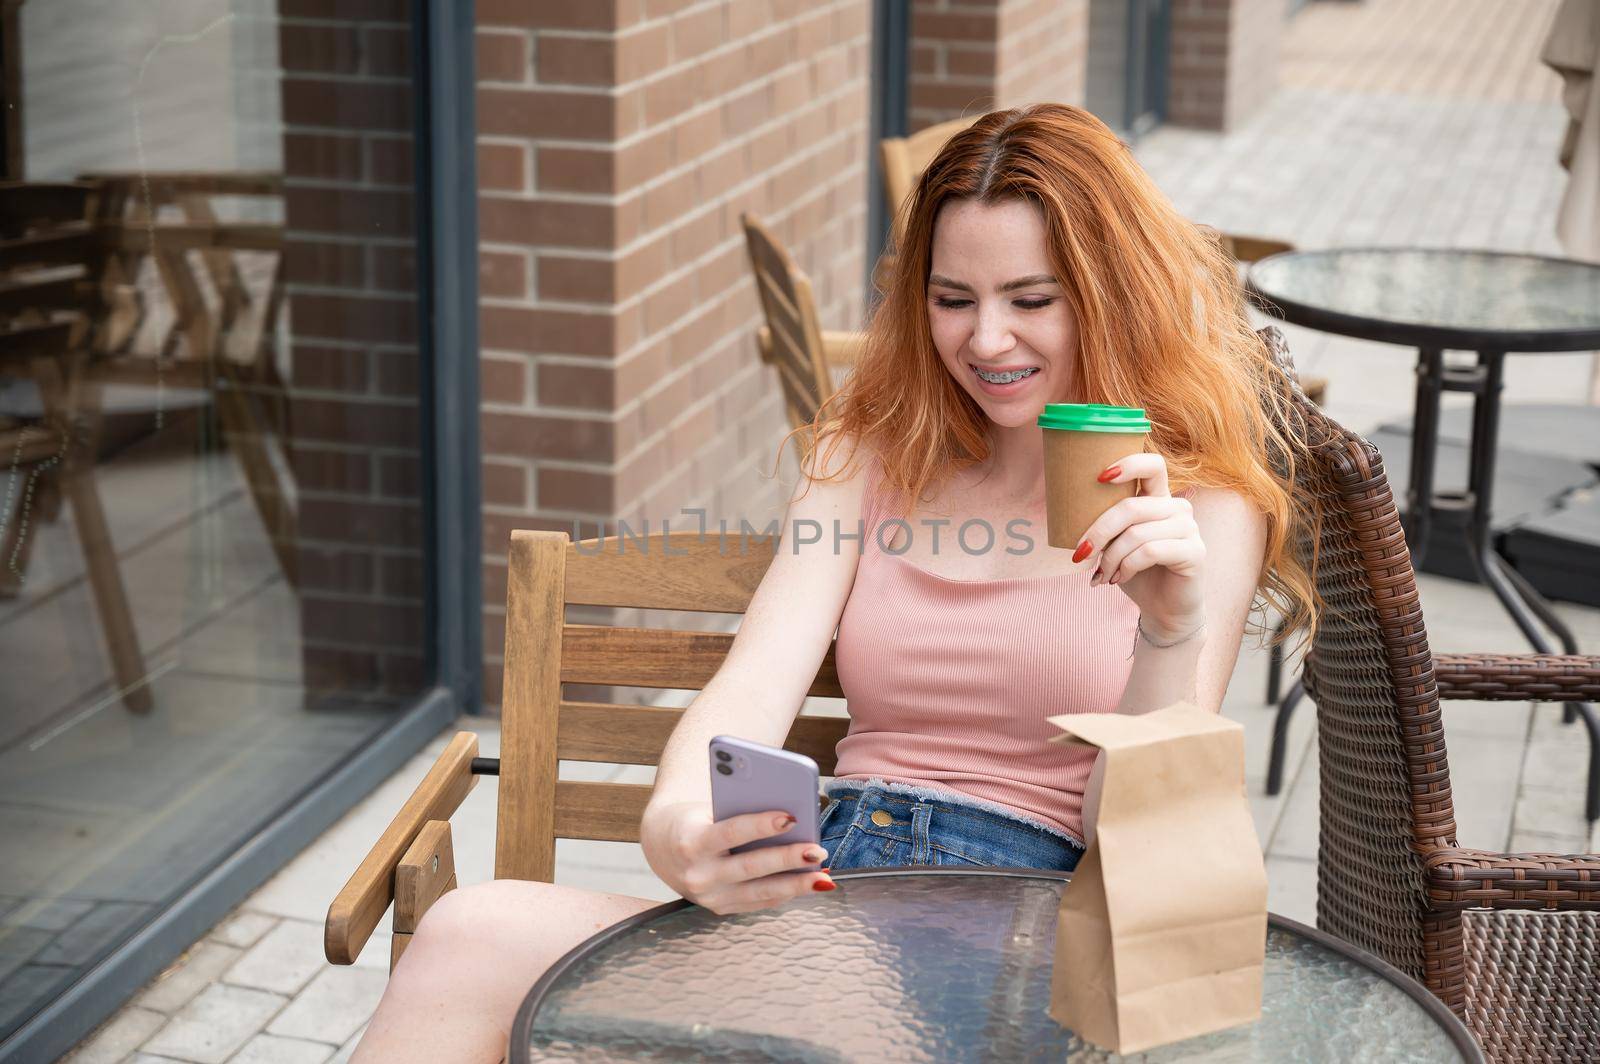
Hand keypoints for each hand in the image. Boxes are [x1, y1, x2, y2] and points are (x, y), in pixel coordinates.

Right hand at [639, 800, 833, 914]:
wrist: (663, 846)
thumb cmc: (697, 818)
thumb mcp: (710, 808)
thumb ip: (741, 813)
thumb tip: (792, 820)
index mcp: (691, 842)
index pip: (731, 833)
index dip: (761, 825)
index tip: (791, 817)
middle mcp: (698, 875)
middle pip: (751, 867)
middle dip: (787, 860)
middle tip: (817, 851)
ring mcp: (709, 897)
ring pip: (760, 893)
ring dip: (796, 885)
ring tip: (824, 877)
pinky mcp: (721, 909)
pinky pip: (760, 902)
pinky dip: (787, 893)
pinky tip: (810, 884)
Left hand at [1074, 452, 1205, 640]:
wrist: (1164, 609)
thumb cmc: (1136, 572)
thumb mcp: (1115, 543)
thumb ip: (1105, 523)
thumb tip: (1067, 510)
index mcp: (1159, 498)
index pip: (1153, 465)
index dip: (1128, 464)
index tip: (1098, 478)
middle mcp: (1178, 508)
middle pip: (1131, 506)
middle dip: (1098, 531)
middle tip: (1080, 554)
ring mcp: (1189, 528)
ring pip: (1136, 533)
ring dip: (1110, 557)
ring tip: (1101, 574)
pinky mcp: (1195, 552)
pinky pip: (1150, 552)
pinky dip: (1126, 567)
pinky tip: (1119, 579)